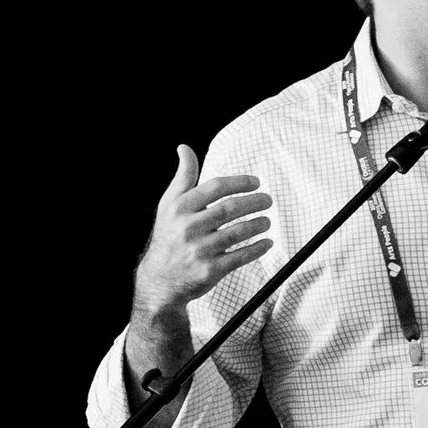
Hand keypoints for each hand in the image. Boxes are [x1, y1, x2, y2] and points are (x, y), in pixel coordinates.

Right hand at [134, 145, 272, 312]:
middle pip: (230, 209)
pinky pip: (241, 256)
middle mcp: (188, 228)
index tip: (256, 182)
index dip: (240, 182)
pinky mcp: (209, 270)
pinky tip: (266, 243)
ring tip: (267, 221)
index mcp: (180, 208)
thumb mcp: (169, 205)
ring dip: (259, 224)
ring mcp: (199, 250)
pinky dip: (258, 248)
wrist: (159, 280)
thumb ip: (183, 177)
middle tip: (267, 200)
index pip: (216, 187)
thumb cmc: (169, 236)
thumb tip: (184, 148)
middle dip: (255, 202)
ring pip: (238, 232)